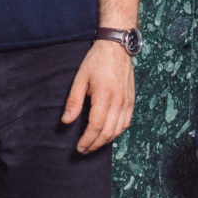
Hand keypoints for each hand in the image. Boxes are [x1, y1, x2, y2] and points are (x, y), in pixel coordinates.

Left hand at [62, 38, 135, 152]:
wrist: (117, 46)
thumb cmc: (97, 60)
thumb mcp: (80, 79)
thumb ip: (73, 102)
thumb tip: (66, 121)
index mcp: (104, 96)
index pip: (95, 126)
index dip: (87, 140)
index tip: (79, 148)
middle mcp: (118, 101)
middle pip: (107, 132)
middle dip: (95, 145)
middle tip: (84, 150)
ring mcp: (127, 101)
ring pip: (118, 130)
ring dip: (106, 141)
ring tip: (93, 145)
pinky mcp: (132, 100)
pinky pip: (126, 122)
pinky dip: (117, 132)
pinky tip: (108, 134)